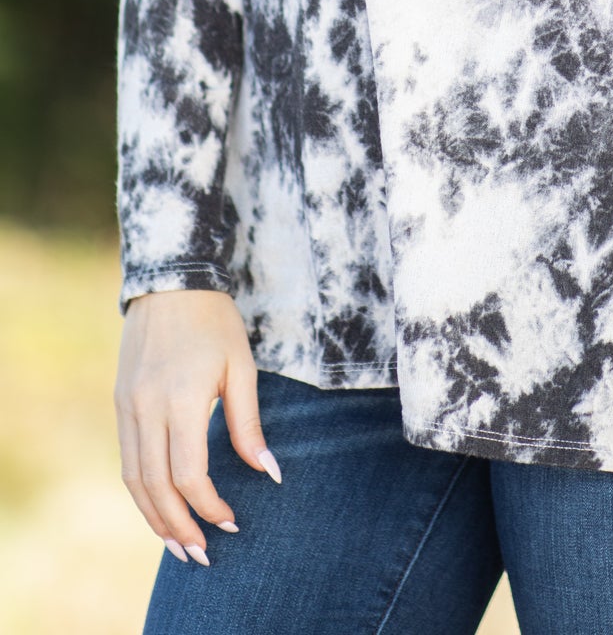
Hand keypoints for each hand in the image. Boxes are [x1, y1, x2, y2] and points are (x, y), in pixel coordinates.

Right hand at [114, 287, 279, 566]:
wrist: (170, 282)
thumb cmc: (214, 322)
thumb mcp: (242, 367)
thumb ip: (248, 424)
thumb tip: (269, 472)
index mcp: (180, 399)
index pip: (189, 473)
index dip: (210, 505)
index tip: (233, 521)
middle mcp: (146, 408)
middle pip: (155, 487)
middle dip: (178, 526)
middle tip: (201, 554)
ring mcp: (127, 407)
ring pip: (135, 480)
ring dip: (154, 518)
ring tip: (178, 545)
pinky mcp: (120, 404)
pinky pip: (127, 459)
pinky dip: (142, 491)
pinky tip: (160, 507)